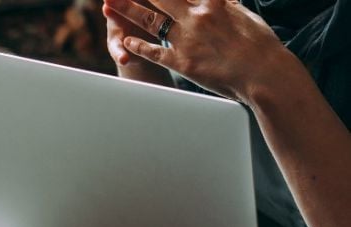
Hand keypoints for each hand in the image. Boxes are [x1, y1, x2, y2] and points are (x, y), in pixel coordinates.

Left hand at [103, 0, 291, 103]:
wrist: (264, 74)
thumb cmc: (261, 46)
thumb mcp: (245, 17)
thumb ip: (228, 7)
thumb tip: (224, 1)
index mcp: (213, 2)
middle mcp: (196, 16)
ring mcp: (187, 39)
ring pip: (148, 20)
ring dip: (125, 11)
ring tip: (108, 5)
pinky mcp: (181, 62)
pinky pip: (152, 51)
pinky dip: (136, 45)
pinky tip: (124, 41)